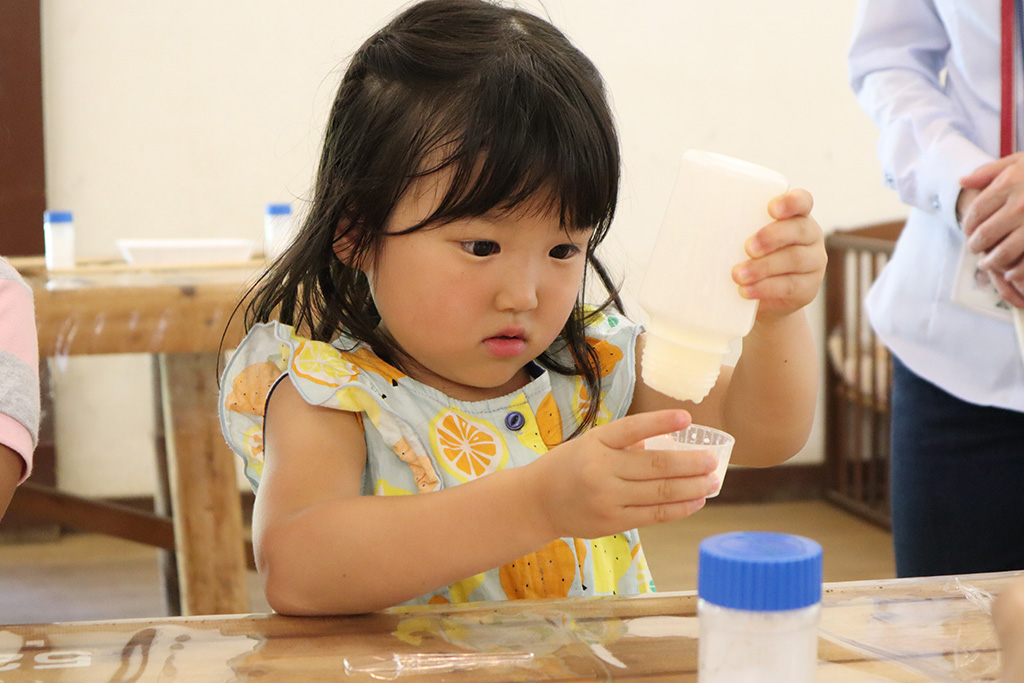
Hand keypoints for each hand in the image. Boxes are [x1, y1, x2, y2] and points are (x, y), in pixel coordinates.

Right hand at [529, 410, 717, 539]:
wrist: (537, 502)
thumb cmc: (570, 466)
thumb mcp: (590, 443)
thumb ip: (625, 444)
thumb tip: (671, 443)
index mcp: (596, 442)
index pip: (633, 428)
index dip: (661, 422)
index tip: (686, 417)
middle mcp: (601, 469)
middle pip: (656, 465)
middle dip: (690, 463)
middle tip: (713, 460)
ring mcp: (607, 499)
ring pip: (660, 493)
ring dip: (692, 487)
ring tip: (713, 481)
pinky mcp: (613, 522)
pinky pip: (653, 515)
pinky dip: (679, 508)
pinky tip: (696, 501)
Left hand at [731, 189, 826, 320]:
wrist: (762, 297)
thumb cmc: (748, 257)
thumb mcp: (742, 239)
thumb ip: (730, 228)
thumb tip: (686, 221)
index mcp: (796, 217)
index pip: (802, 201)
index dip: (790, 202)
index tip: (771, 209)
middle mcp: (810, 236)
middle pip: (799, 230)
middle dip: (771, 237)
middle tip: (747, 247)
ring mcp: (813, 263)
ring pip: (795, 260)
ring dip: (763, 267)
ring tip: (738, 275)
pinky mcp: (808, 289)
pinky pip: (790, 286)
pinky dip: (765, 289)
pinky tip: (746, 291)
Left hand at [960, 155, 1023, 305]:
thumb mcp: (1021, 161)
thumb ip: (990, 171)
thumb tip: (961, 181)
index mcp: (1009, 183)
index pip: (975, 212)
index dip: (967, 225)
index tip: (968, 232)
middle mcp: (1020, 204)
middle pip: (984, 234)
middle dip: (975, 245)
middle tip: (975, 250)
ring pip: (1002, 252)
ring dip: (990, 262)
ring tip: (987, 264)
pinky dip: (1015, 272)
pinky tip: (1009, 273)